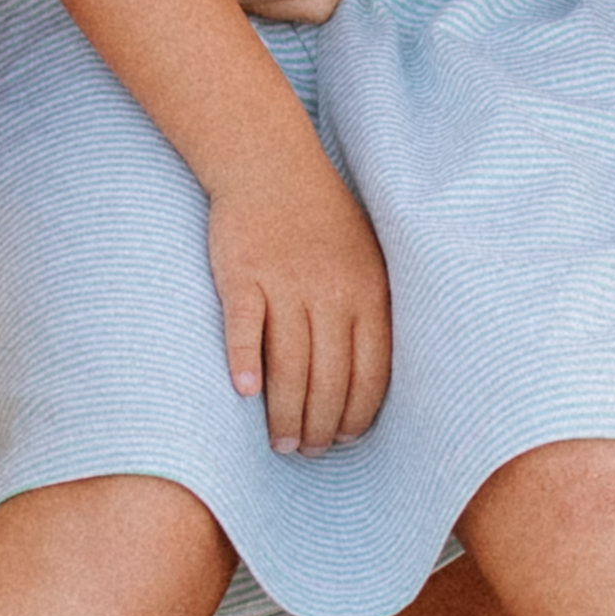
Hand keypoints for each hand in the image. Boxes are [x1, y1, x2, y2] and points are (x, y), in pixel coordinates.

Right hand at [205, 147, 392, 454]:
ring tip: (281, 443)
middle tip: (308, 453)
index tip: (346, 438)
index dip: (359, 413)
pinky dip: (244, 364)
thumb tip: (368, 382)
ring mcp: (285, 284)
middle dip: (321, 426)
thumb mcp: (366, 259)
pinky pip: (245, 329)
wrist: (271, 163)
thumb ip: (370, 312)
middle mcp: (331, 292)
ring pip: (289, 365)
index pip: (371, 372)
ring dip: (285, 413)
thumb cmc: (322, 218)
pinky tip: (244, 395)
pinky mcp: (243, 276)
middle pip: (329, 378)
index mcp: (368, 292)